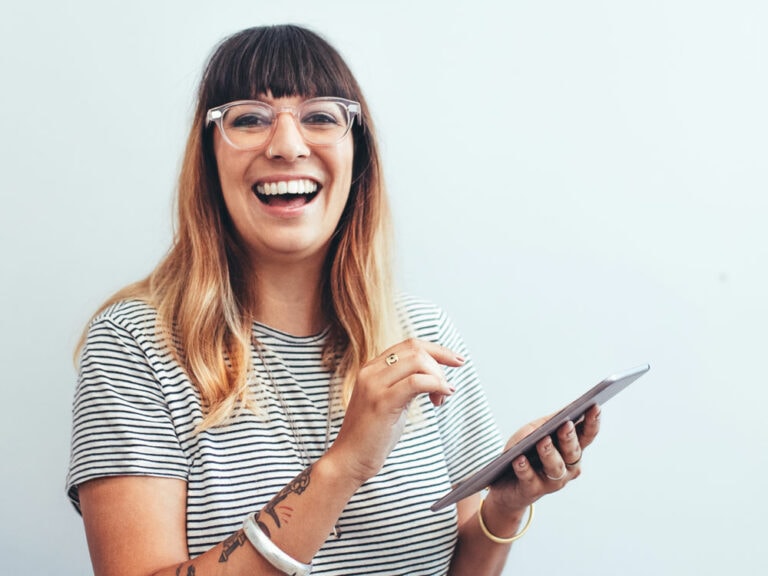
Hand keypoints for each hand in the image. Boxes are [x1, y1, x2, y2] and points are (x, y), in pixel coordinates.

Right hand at [326, 339, 460, 483]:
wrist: (349, 459)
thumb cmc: (372, 435)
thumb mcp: (390, 401)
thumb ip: (405, 384)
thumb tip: (433, 376)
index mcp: (372, 368)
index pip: (409, 345)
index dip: (437, 350)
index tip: (456, 361)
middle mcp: (371, 371)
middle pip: (416, 350)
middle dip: (441, 365)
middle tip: (447, 389)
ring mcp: (374, 385)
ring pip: (417, 361)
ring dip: (438, 377)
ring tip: (441, 399)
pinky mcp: (382, 402)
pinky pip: (416, 382)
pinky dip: (436, 386)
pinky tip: (441, 398)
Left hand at [488, 405, 601, 514]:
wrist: (506, 483)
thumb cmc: (525, 452)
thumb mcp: (536, 431)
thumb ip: (549, 422)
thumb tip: (564, 411)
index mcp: (571, 450)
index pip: (586, 435)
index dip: (592, 422)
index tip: (595, 406)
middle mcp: (567, 467)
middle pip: (573, 452)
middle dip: (570, 438)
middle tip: (566, 424)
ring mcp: (552, 481)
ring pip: (555, 467)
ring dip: (549, 452)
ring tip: (543, 441)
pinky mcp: (532, 490)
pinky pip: (529, 478)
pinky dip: (524, 468)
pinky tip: (519, 459)